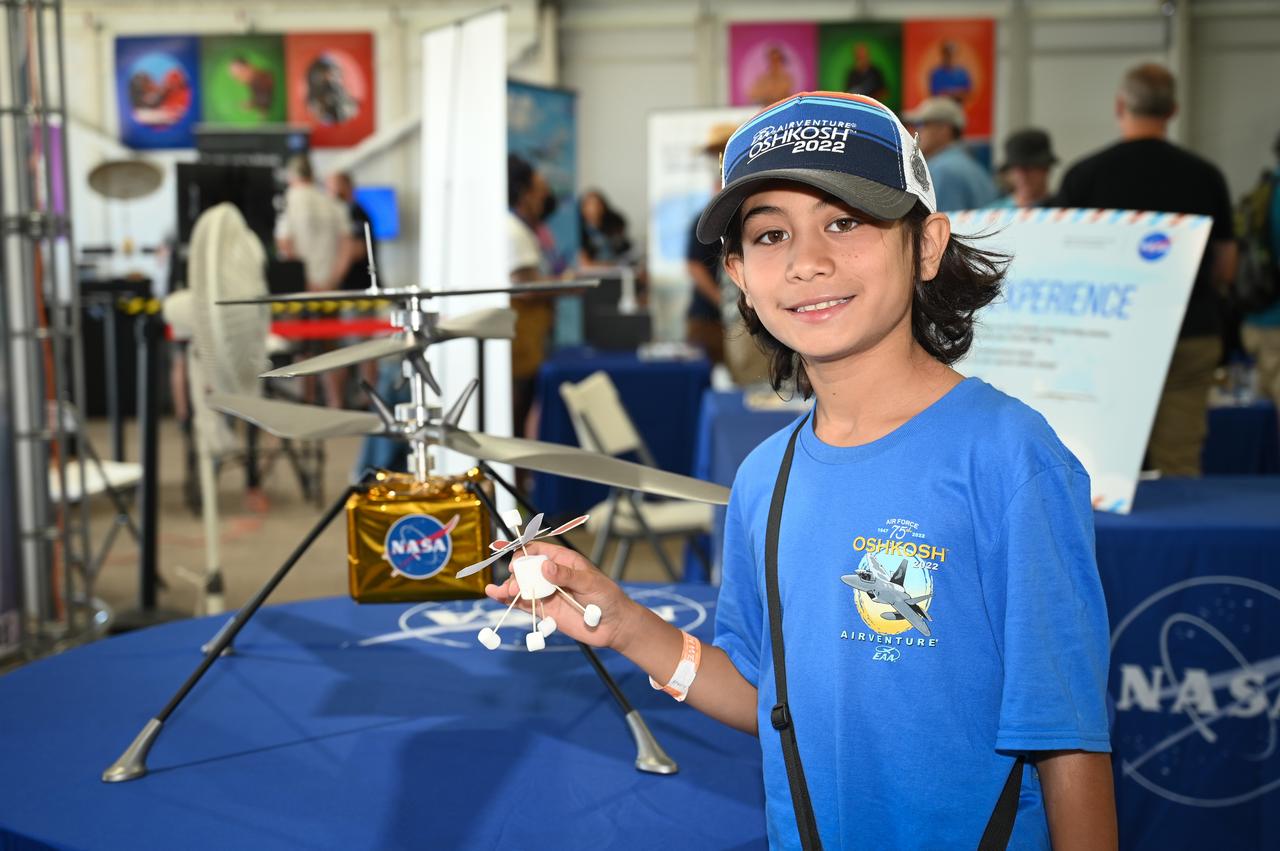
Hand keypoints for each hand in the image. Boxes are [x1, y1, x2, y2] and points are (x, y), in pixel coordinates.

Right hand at [484, 541, 637, 650]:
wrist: (614, 626)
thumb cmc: (607, 598)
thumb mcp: (590, 582)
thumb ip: (567, 575)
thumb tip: (544, 566)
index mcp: (564, 561)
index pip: (538, 550)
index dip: (525, 553)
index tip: (517, 562)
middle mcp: (552, 575)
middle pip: (526, 569)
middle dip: (516, 575)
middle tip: (514, 587)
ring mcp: (547, 593)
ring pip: (522, 586)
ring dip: (509, 587)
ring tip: (500, 592)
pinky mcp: (545, 610)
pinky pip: (524, 603)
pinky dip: (510, 600)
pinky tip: (496, 596)